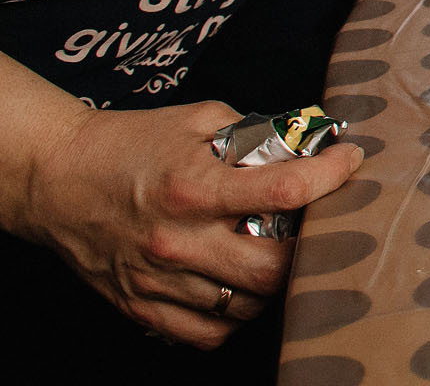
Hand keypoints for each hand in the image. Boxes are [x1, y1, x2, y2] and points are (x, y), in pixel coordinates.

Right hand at [21, 101, 362, 346]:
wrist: (57, 178)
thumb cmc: (129, 144)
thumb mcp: (197, 119)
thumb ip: (254, 131)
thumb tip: (309, 142)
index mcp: (195, 187)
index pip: (286, 190)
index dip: (331, 175)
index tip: (349, 160)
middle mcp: (179, 240)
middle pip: (274, 269)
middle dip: (312, 248)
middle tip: (322, 227)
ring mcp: (159, 280)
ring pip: (246, 306)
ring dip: (274, 284)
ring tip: (280, 255)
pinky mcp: (141, 306)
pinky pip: (206, 334)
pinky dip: (233, 317)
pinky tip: (240, 288)